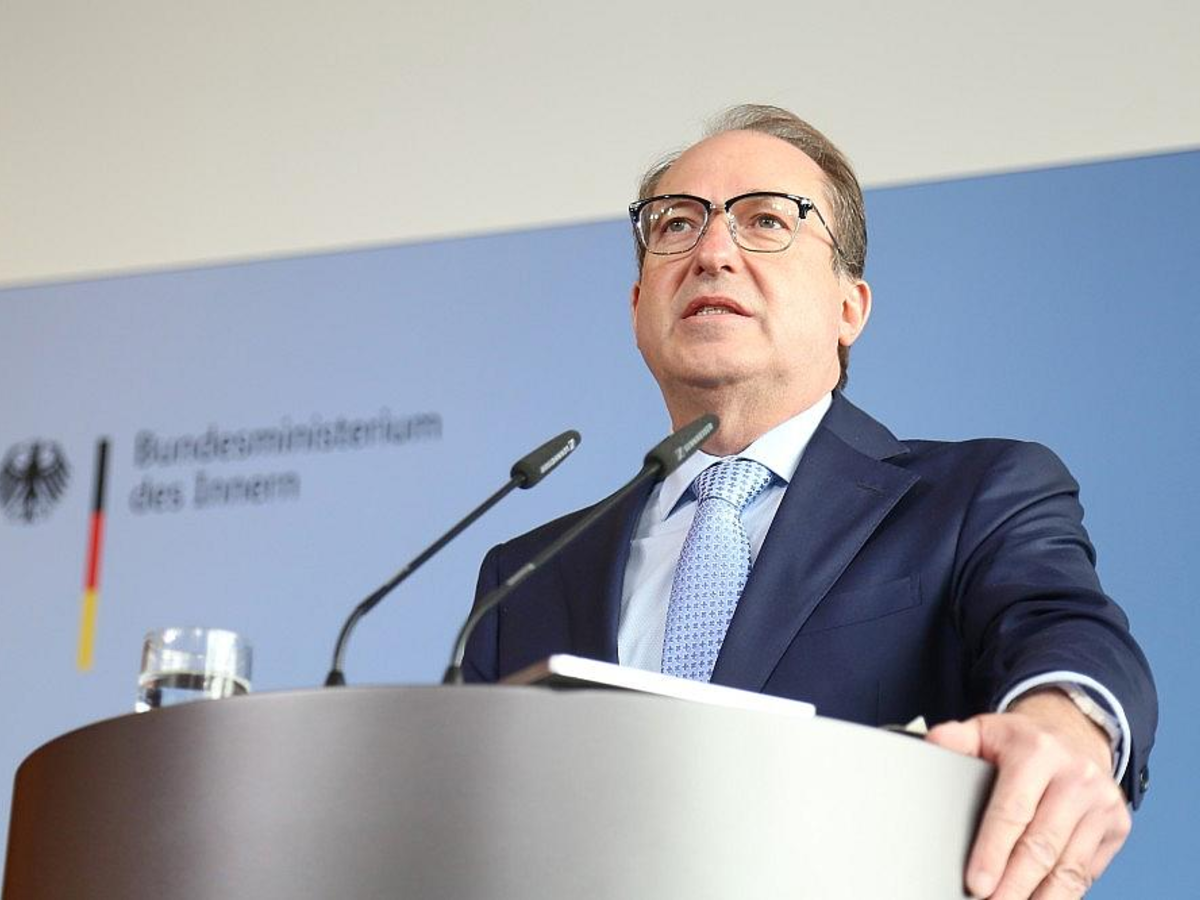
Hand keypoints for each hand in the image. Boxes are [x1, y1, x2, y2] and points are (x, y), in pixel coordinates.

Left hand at [926, 690, 1130, 897]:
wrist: (1075, 734)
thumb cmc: (1021, 742)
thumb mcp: (986, 730)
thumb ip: (955, 739)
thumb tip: (929, 748)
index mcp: (1037, 752)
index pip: (1012, 811)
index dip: (992, 852)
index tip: (977, 884)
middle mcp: (1076, 776)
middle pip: (1041, 847)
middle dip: (1013, 886)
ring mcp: (1102, 803)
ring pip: (1068, 867)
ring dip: (1039, 899)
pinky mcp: (1118, 825)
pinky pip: (1087, 872)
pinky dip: (1063, 895)